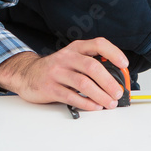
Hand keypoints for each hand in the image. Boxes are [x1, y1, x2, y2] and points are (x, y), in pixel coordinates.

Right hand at [0, 38, 128, 110]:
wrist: (26, 74)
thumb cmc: (56, 69)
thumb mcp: (73, 60)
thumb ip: (91, 65)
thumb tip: (117, 79)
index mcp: (75, 48)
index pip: (98, 44)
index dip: (113, 53)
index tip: (124, 64)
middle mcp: (66, 58)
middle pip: (92, 67)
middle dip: (109, 82)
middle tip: (118, 93)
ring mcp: (56, 72)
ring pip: (83, 83)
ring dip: (100, 95)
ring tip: (109, 103)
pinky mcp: (49, 88)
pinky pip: (71, 96)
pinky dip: (86, 103)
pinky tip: (95, 106)